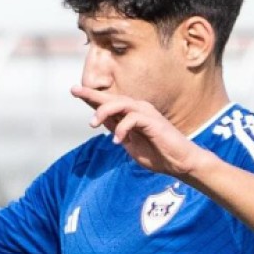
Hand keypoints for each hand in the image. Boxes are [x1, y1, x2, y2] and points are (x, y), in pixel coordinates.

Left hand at [70, 86, 211, 177]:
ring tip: (92, 124)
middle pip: (112, 98)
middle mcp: (138, 110)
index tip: (75, 91)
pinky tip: (118, 141)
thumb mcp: (129, 143)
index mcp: (131, 115)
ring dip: (103, 112)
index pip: (109, 103)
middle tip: (75, 90)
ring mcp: (146, 114)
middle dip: (92, 94)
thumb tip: (101, 122)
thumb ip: (117, 130)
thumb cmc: (156, 154)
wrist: (179, 163)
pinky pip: (132, 118)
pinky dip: (122, 129)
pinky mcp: (153, 121)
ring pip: (120, 104)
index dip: (92, 97)